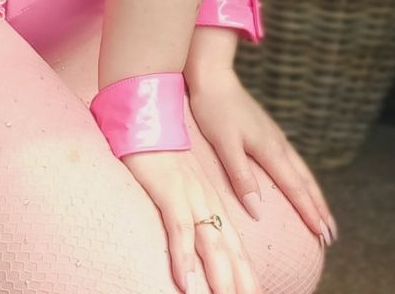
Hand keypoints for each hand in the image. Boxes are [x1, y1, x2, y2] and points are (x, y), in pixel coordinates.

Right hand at [119, 147, 260, 293]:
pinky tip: (186, 281)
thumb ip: (190, 209)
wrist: (148, 116)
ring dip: (220, 278)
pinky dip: (183, 256)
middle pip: (230, 250)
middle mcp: (206, 201)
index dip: (247, 275)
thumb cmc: (158, 152)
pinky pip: (179, 228)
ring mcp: (190, 195)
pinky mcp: (169, 190)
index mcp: (211, 201)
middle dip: (242, 283)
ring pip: (211, 244)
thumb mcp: (181, 182)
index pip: (235, 246)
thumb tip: (196, 236)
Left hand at [185, 65, 337, 244]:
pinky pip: (292, 161)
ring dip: (314, 194)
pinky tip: (298, 180)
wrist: (213, 75)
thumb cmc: (214, 108)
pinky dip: (302, 178)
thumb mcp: (224, 144)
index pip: (295, 188)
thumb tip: (258, 212)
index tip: (323, 235)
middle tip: (332, 234)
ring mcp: (274, 136)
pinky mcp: (267, 130)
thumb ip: (241, 177)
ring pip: (301, 170)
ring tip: (323, 213)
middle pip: (305, 181)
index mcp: (270, 150)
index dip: (309, 213)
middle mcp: (278, 144)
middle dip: (319, 208)